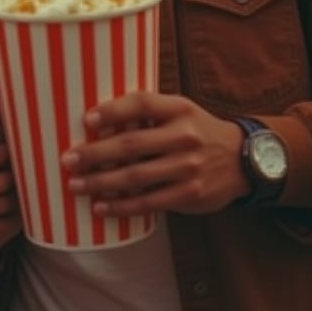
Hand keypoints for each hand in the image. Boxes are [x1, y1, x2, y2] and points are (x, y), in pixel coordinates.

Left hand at [60, 91, 248, 217]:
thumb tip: (97, 118)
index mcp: (179, 108)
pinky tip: (101, 207)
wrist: (243, 160)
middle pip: (131, 144)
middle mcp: (184, 136)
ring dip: (101, 182)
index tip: (86, 120)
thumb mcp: (181, 111)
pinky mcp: (190, 194)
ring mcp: (188, 167)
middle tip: (68, 159)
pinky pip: (149, 202)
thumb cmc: (198, 131)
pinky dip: (121, 206)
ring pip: (135, 177)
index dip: (112, 110)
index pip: (141, 103)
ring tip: (76, 185)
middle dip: (95, 153)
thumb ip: (149, 112)